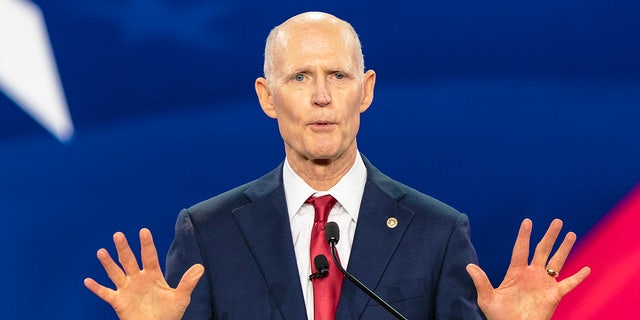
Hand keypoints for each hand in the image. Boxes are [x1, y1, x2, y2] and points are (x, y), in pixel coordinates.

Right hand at [84, 228, 203, 319]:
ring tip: (101, 252)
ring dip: (108, 263)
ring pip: (115, 273)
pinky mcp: (119, 302)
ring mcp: (127, 289)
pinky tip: (87, 281)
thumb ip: (188, 282)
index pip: (149, 256)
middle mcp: (138, 278)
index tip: (143, 231)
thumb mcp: (181, 297)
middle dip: (124, 248)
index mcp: (153, 275)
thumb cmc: (169, 313)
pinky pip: (106, 293)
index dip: (146, 244)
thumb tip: (200, 267)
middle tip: (118, 235)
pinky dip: (97, 288)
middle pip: (129, 260)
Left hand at [466, 219, 590, 319]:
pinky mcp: (554, 295)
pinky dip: (578, 277)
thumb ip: (481, 281)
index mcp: (516, 272)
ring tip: (571, 234)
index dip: (524, 235)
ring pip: (557, 261)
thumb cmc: (499, 316)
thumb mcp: (487, 298)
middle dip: (550, 236)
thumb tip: (468, 266)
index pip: (521, 249)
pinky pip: (568, 284)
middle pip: (543, 250)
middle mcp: (532, 274)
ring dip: (564, 248)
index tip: (528, 221)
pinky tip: (587, 269)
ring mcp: (544, 284)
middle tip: (557, 221)